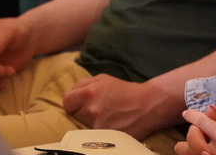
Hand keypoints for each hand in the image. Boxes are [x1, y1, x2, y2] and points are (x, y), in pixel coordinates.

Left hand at [63, 75, 177, 139]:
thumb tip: (70, 92)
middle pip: (74, 115)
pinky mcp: (105, 136)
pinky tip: (111, 124)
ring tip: (107, 116)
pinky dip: (100, 130)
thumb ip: (84, 84)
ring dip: (92, 122)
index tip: (80, 104)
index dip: (73, 103)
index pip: (66, 102)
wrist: (148, 105)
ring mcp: (97, 124)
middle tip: (98, 109)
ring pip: (84, 125)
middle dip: (83, 112)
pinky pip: (94, 134)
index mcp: (88, 92)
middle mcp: (91, 109)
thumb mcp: (103, 79)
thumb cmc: (125, 91)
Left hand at [180, 96, 215, 154]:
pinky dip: (201, 152)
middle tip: (201, 128)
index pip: (202, 123)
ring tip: (199, 141)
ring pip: (191, 154)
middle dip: (193, 131)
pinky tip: (208, 149)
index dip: (193, 115)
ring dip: (192, 146)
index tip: (187, 113)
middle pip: (191, 140)